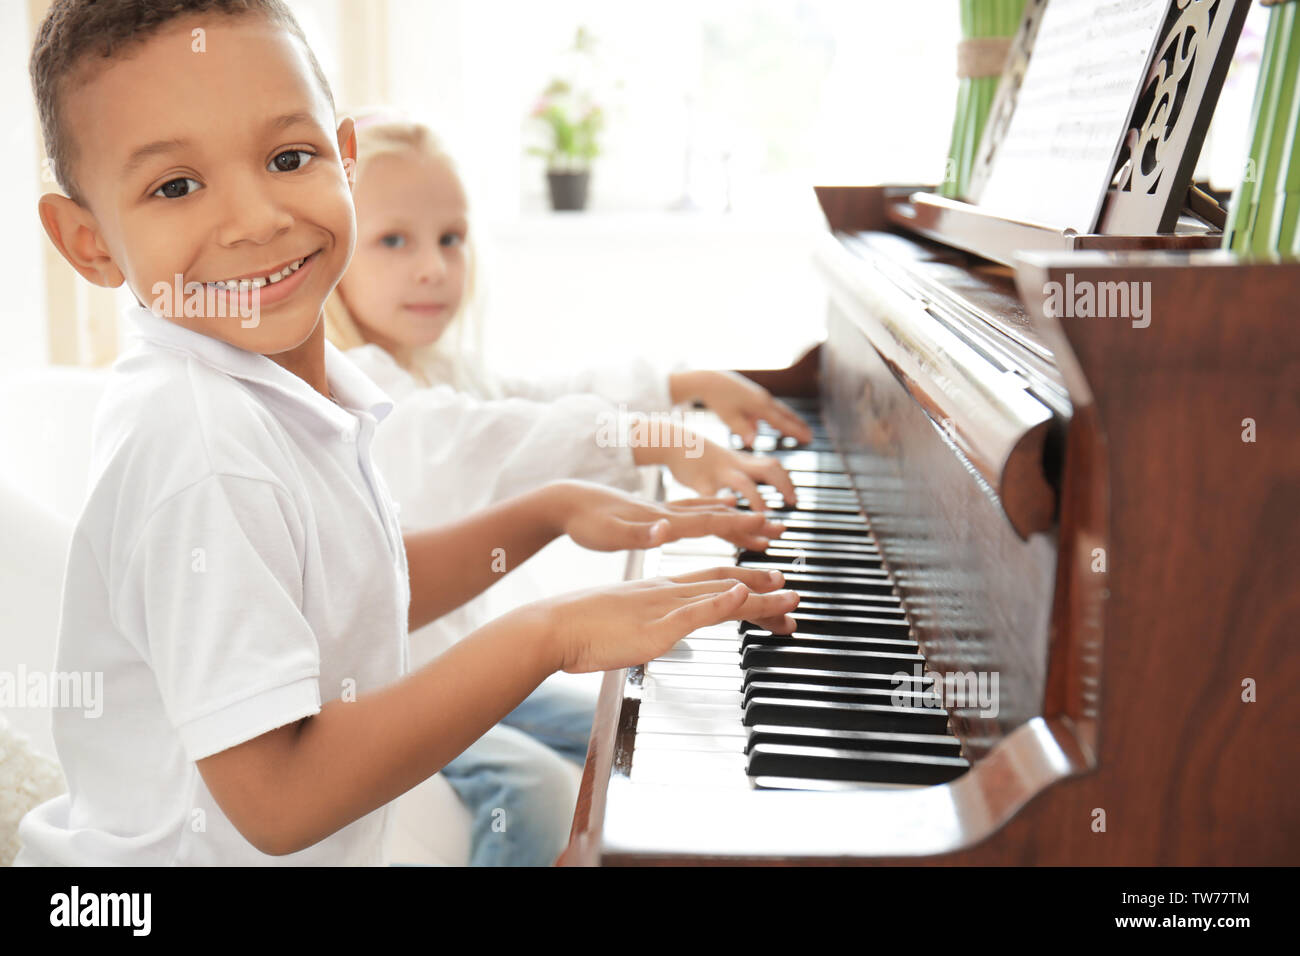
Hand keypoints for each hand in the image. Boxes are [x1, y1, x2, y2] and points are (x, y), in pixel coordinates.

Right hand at [541, 566, 799, 672]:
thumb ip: (644, 627)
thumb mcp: (622, 625)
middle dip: (762, 587)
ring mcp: (662, 606)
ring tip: (789, 597)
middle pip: (724, 583)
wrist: (552, 626)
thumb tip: (654, 637)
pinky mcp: (655, 624)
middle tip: (794, 591)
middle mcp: (666, 592)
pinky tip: (742, 597)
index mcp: (658, 590)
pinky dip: (721, 602)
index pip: (710, 581)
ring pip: (720, 596)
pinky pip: (694, 611)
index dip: (742, 582)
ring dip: (758, 596)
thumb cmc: (579, 630)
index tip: (769, 585)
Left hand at [550, 480, 785, 551]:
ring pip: (707, 512)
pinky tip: (719, 510)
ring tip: (760, 519)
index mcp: (660, 521)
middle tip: (780, 527)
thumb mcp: (608, 534)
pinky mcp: (652, 513)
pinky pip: (692, 512)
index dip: (738, 526)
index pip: (707, 523)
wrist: (562, 499)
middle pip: (717, 517)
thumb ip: (638, 534)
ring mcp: (661, 512)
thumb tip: (664, 530)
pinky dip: (712, 511)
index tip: (767, 527)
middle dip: (749, 523)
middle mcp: (666, 514)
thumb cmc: (584, 521)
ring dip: (736, 516)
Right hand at [661, 434, 796, 511]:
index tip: (794, 499)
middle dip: (784, 485)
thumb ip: (744, 469)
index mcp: (744, 462)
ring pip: (744, 484)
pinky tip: (730, 523)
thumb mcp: (728, 460)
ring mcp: (719, 472)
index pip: (772, 468)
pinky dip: (723, 508)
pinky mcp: (700, 481)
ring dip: (758, 499)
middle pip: (768, 469)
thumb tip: (763, 480)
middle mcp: (736, 465)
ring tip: (766, 517)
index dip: (786, 481)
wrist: (673, 441)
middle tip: (793, 502)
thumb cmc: (701, 455)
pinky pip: (715, 497)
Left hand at [670, 369, 813, 445]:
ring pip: (779, 409)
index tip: (809, 438)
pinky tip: (774, 422)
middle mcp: (764, 399)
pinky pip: (770, 407)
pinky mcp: (754, 394)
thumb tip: (752, 442)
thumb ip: (742, 430)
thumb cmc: (719, 400)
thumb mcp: (729, 418)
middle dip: (798, 425)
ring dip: (790, 419)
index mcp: (760, 406)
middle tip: (810, 435)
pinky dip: (777, 415)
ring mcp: (760, 395)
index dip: (796, 431)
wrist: (710, 380)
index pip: (782, 422)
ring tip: (799, 427)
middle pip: (786, 414)